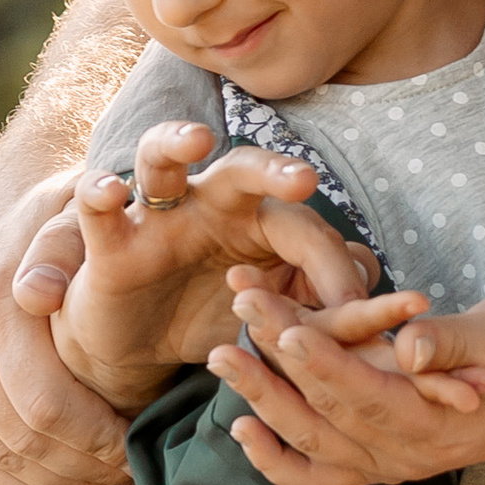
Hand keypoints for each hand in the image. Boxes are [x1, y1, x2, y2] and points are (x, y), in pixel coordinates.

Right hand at [0, 159, 137, 484]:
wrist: (10, 200)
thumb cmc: (66, 210)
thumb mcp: (77, 211)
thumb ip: (69, 245)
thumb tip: (40, 293)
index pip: (45, 404)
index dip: (96, 443)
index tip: (139, 455)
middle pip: (20, 438)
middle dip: (81, 470)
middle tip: (132, 482)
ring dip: (53, 484)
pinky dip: (19, 480)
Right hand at [50, 131, 370, 410]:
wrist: (135, 348)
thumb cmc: (211, 317)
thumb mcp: (273, 320)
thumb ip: (322, 310)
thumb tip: (386, 307)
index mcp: (260, 224)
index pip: (307, 233)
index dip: (335, 274)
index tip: (361, 316)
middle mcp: (212, 204)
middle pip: (245, 169)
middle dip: (275, 171)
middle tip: (304, 180)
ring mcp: (158, 216)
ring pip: (164, 160)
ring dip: (177, 141)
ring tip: (197, 137)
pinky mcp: (110, 241)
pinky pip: (99, 208)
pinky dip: (99, 192)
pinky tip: (110, 189)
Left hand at [211, 288, 484, 484]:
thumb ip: (458, 341)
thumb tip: (411, 347)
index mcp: (441, 424)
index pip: (369, 394)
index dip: (325, 362)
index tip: (285, 325)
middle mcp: (408, 456)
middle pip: (329, 412)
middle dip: (278, 361)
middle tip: (242, 309)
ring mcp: (389, 466)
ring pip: (312, 442)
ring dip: (261, 399)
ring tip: (220, 353)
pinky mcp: (377, 464)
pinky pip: (317, 476)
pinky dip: (275, 460)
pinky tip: (241, 427)